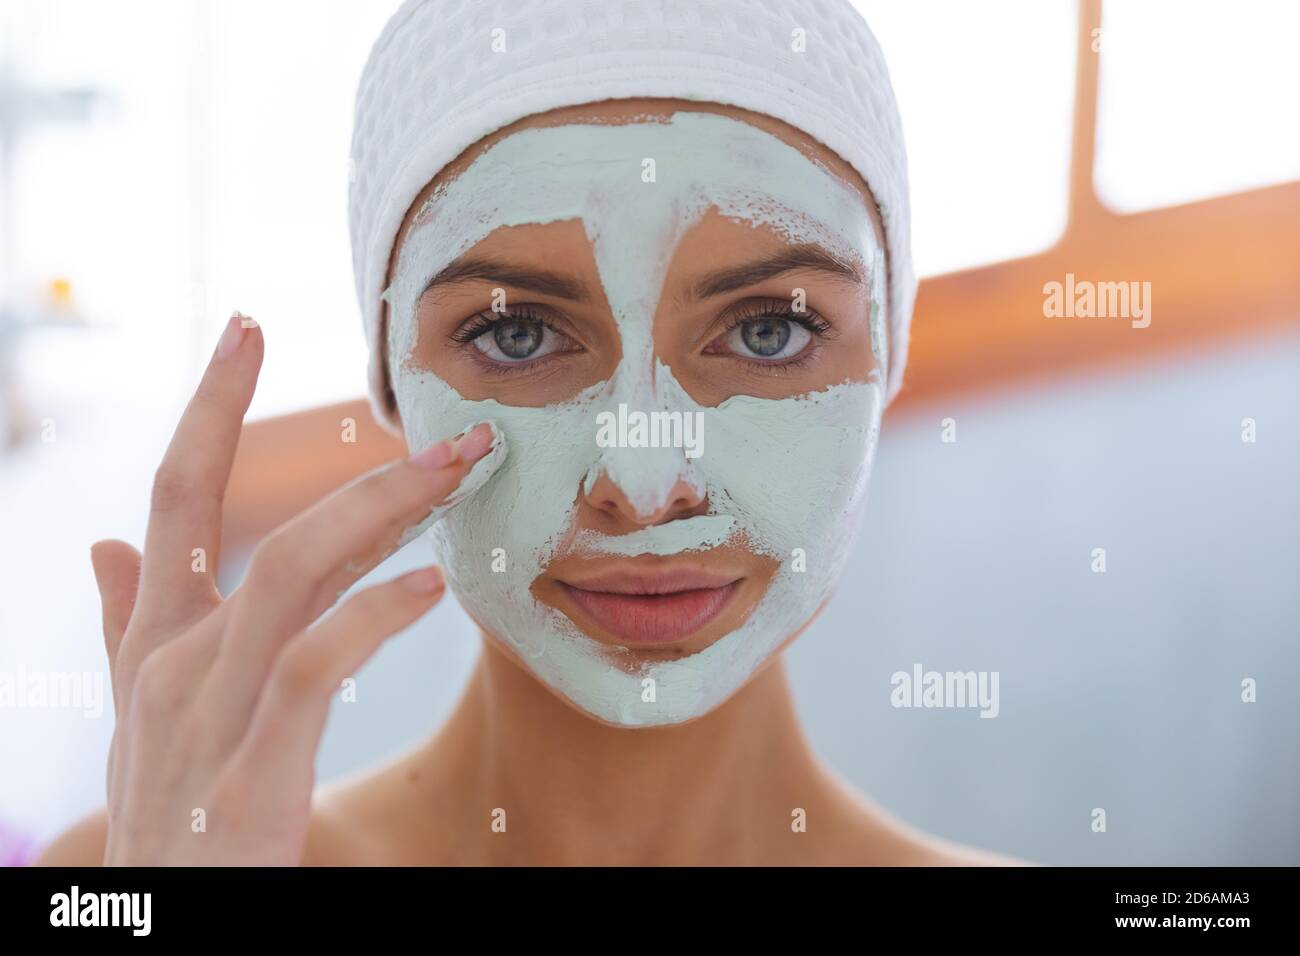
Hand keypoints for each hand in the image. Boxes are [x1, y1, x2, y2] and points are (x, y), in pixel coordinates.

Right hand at [92, 313, 498, 864]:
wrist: (153, 933)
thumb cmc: (166, 817)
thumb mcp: (141, 718)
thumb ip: (126, 629)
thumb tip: (107, 548)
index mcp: (155, 643)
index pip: (174, 496)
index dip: (208, 407)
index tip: (246, 327)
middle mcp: (174, 664)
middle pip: (264, 529)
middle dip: (362, 471)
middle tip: (454, 427)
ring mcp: (206, 716)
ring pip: (292, 577)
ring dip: (383, 516)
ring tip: (460, 478)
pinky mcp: (247, 775)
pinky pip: (311, 667)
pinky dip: (373, 617)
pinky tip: (433, 588)